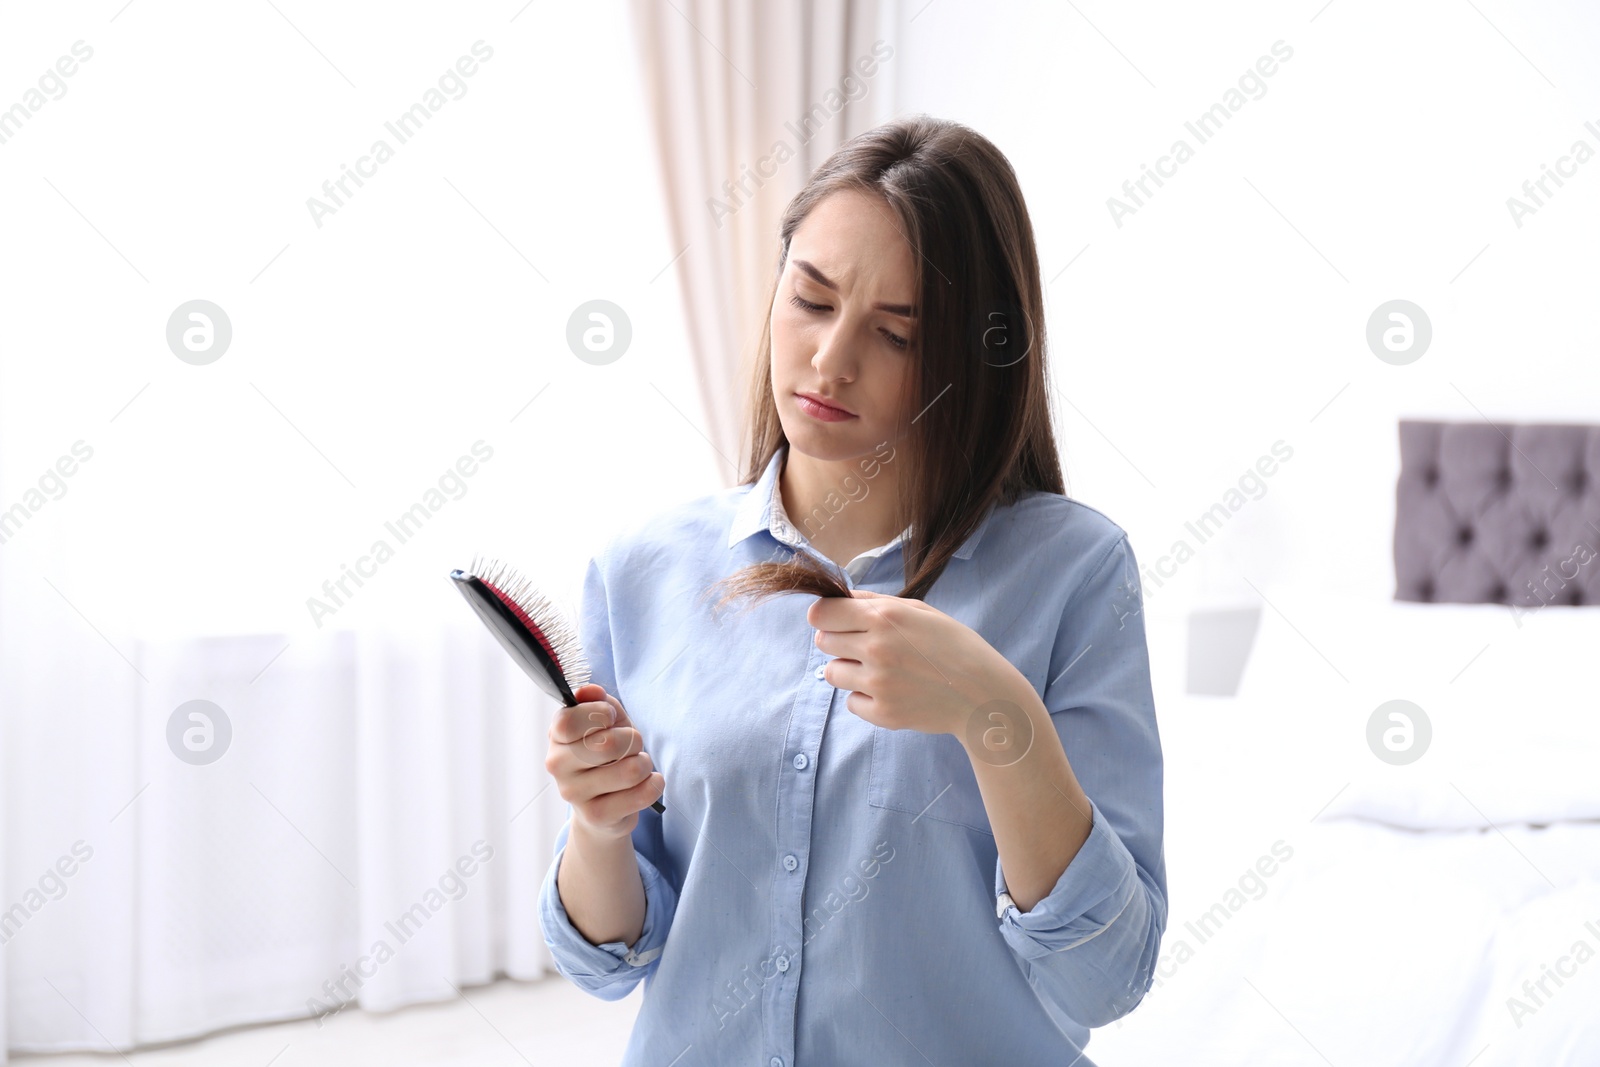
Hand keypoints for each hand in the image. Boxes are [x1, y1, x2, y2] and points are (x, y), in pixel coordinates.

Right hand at [544, 683, 663, 840]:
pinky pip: (641, 795)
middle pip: (609, 744)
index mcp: (556, 736)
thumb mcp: (605, 722)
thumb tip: (591, 691)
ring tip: (638, 766)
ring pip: (630, 770)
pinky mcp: (595, 816)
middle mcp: (557, 765)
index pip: (571, 720)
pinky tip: (647, 783)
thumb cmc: (606, 755)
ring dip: (644, 764)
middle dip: (633, 740)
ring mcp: (573, 794)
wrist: (604, 807)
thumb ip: (599, 702)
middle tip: (632, 746)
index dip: (601, 714)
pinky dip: (654, 785)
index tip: (610, 719)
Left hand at [807, 590, 1031, 738]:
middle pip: (822, 641)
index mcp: (885, 617)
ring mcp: (878, 683)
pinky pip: (851, 702)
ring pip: (832, 673)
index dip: (826, 615)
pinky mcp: (882, 713)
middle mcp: (876, 648)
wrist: (982, 694)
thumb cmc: (954, 646)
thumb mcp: (921, 611)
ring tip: (880, 670)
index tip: (836, 620)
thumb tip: (841, 598)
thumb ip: (877, 603)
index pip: (821, 613)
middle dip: (838, 640)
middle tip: (865, 646)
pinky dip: (866, 698)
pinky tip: (892, 692)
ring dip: (849, 670)